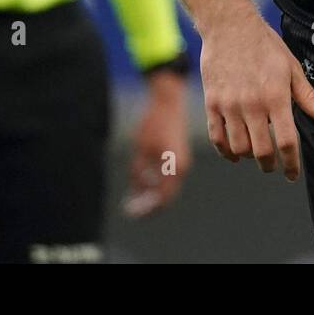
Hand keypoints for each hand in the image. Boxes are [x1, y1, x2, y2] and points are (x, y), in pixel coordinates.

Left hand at [123, 69, 189, 217]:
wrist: (168, 101)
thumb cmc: (153, 123)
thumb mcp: (140, 149)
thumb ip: (138, 172)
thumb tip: (136, 192)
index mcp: (174, 166)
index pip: (163, 197)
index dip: (147, 208)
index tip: (131, 213)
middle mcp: (182, 166)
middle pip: (167, 195)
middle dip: (149, 203)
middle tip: (131, 209)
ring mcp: (182, 161)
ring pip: (168, 186)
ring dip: (152, 193)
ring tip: (134, 196)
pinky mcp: (179, 155)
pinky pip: (169, 175)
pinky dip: (157, 182)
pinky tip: (142, 181)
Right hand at [200, 4, 313, 181]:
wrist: (229, 26)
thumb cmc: (265, 45)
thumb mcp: (291, 68)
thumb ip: (307, 97)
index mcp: (276, 96)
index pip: (286, 141)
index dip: (291, 164)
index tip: (292, 174)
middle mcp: (252, 104)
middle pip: (262, 151)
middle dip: (270, 165)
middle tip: (273, 166)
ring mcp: (229, 105)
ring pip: (239, 148)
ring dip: (248, 157)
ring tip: (255, 153)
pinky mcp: (212, 103)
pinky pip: (217, 137)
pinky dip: (225, 151)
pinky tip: (234, 152)